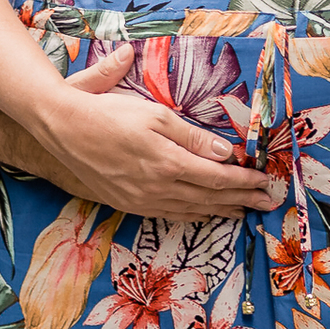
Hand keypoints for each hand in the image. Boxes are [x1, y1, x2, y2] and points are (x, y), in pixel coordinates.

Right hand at [39, 54, 273, 220]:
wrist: (63, 129)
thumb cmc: (109, 113)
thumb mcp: (154, 114)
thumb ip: (191, 136)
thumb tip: (224, 153)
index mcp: (167, 162)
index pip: (217, 177)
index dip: (244, 181)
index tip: (264, 181)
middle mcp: (157, 187)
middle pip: (209, 198)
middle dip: (242, 200)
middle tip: (266, 203)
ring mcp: (142, 199)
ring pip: (191, 210)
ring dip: (221, 211)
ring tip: (243, 212)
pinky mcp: (128, 204)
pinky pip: (169, 215)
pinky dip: (193, 216)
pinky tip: (203, 214)